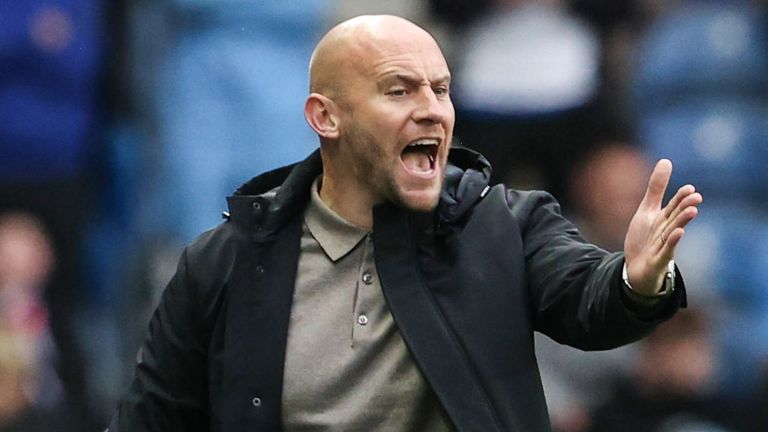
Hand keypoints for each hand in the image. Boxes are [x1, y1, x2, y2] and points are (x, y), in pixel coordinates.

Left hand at [623, 159, 702, 294]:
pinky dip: (672, 243)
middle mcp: (666, 231)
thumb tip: (666, 160)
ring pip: (673, 233)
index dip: (681, 198)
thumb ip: (656, 188)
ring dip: (682, 222)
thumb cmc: (645, 238)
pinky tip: (679, 233)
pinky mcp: (658, 260)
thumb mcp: (647, 210)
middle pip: (676, 217)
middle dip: (685, 207)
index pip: (674, 206)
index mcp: (664, 219)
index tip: (690, 188)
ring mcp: (663, 246)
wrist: (636, 268)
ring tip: (692, 211)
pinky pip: (666, 251)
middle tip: (696, 197)